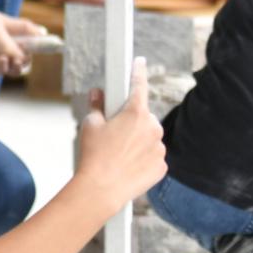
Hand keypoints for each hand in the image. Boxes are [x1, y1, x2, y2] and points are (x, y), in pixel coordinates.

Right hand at [74, 57, 166, 211]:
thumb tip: (98, 94)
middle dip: (132, 122)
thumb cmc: (94, 156)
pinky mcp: (162, 166)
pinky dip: (144, 159)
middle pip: (144, 117)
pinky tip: (129, 166)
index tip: (140, 62)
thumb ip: (97, 106)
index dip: (138, 71)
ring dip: (139, 142)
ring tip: (120, 155)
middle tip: (116, 134)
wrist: (101, 190)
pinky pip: (154, 157)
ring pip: (150, 138)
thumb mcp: (90, 125)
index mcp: (136, 112)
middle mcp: (153, 127)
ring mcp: (160, 147)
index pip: (138, 85)